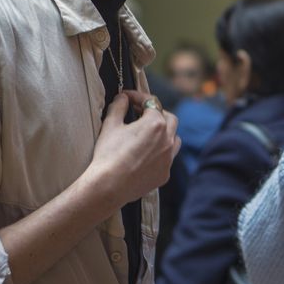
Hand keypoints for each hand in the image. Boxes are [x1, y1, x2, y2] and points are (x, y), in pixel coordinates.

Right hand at [85, 92, 180, 206]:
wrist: (109, 186)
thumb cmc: (108, 154)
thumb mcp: (110, 125)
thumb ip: (118, 107)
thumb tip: (123, 97)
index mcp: (156, 124)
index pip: (151, 103)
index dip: (138, 97)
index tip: (127, 97)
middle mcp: (168, 139)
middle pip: (169, 118)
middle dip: (157, 113)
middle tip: (141, 113)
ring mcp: (169, 158)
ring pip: (175, 139)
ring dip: (165, 133)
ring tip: (149, 134)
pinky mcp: (165, 174)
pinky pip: (167, 159)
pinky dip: (161, 153)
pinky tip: (147, 155)